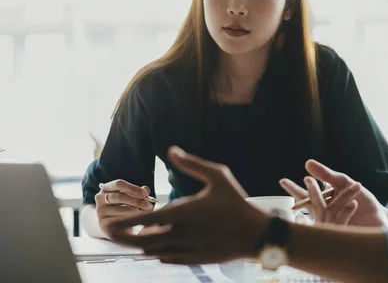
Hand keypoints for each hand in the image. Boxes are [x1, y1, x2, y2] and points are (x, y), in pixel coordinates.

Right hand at [95, 179, 153, 236]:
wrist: (109, 223)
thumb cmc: (122, 205)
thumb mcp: (130, 196)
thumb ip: (139, 192)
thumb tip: (146, 190)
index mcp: (106, 187)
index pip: (119, 184)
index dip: (133, 188)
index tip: (146, 194)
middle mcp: (100, 198)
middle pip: (119, 197)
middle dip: (137, 201)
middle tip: (149, 205)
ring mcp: (100, 211)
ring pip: (120, 210)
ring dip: (135, 211)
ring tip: (145, 213)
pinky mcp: (103, 224)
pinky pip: (119, 221)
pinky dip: (130, 220)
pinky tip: (138, 220)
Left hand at [106, 146, 269, 264]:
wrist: (255, 233)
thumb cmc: (237, 201)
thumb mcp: (218, 176)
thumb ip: (192, 164)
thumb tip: (172, 150)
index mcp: (184, 212)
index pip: (145, 220)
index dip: (124, 223)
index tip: (109, 223)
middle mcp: (182, 233)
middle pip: (143, 241)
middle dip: (123, 238)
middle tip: (110, 233)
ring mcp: (188, 249)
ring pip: (154, 251)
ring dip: (141, 244)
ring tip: (134, 236)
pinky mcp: (195, 260)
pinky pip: (167, 259)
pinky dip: (157, 253)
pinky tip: (155, 247)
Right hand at [281, 160, 387, 226]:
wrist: (381, 219)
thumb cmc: (363, 202)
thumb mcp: (344, 183)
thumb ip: (326, 175)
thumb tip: (307, 163)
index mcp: (322, 206)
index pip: (304, 198)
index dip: (293, 190)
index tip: (282, 181)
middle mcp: (324, 218)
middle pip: (312, 205)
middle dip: (311, 192)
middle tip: (307, 180)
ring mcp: (333, 227)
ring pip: (328, 212)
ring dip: (336, 198)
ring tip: (344, 188)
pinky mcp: (345, 235)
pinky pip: (341, 222)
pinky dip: (346, 211)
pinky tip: (354, 203)